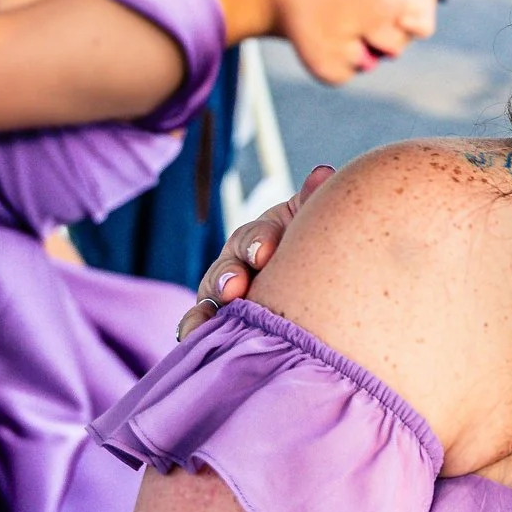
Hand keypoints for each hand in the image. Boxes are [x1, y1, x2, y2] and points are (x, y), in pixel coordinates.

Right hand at [177, 164, 334, 339]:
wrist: (321, 292)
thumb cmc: (316, 250)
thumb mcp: (312, 226)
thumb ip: (313, 205)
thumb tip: (322, 173)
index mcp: (261, 239)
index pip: (254, 237)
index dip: (258, 242)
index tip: (264, 253)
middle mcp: (236, 265)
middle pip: (225, 269)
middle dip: (227, 276)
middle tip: (234, 287)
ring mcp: (225, 297)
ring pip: (209, 299)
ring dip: (204, 308)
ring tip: (203, 322)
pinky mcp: (219, 325)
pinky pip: (201, 327)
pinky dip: (192, 330)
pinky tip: (190, 338)